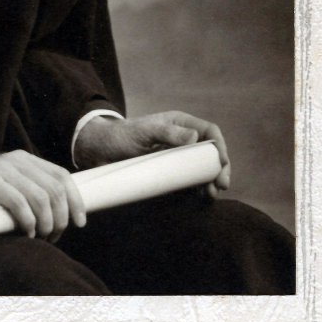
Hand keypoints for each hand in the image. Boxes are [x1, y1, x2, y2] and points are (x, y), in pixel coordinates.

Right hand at [0, 150, 85, 240]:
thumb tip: (59, 216)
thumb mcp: (6, 186)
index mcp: (23, 159)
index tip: (79, 222)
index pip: (61, 175)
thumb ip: (27, 191)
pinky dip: (29, 222)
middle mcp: (15, 159)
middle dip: (61, 217)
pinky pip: (19, 202)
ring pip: (41, 197)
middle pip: (55, 188)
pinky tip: (27, 233)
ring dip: (47, 223)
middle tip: (54, 236)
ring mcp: (0, 168)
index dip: (75, 200)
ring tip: (41, 237)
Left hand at [75, 111, 230, 198]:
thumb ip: (167, 133)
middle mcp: (182, 140)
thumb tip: (195, 138)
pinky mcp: (169, 173)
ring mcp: (176, 158)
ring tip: (211, 194)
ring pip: (202, 169)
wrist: (100, 151)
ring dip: (210, 181)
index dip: (219, 146)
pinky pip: (189, 181)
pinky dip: (198, 189)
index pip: (209, 132)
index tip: (221, 163)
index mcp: (180, 124)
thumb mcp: (144, 131)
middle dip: (218, 168)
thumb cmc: (121, 135)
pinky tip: (201, 197)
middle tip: (221, 185)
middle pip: (210, 153)